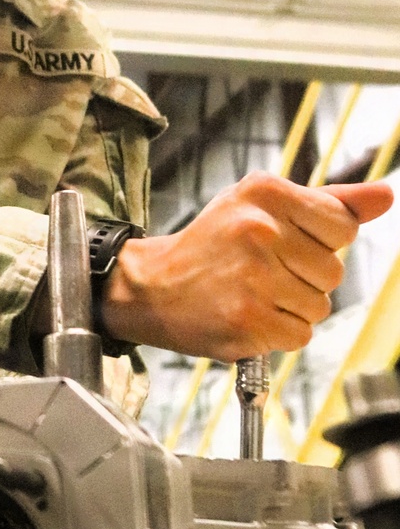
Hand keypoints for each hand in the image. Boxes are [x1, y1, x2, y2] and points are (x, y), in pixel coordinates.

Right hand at [100, 172, 393, 360]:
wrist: (151, 287)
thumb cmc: (210, 245)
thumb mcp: (260, 206)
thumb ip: (328, 202)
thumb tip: (385, 196)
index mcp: (265, 193)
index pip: (342, 226)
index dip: (322, 244)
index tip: (288, 245)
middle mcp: (259, 231)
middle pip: (333, 272)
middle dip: (306, 279)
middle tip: (262, 273)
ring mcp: (254, 278)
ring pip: (319, 307)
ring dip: (293, 308)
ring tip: (253, 295)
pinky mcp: (248, 321)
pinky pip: (299, 335)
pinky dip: (278, 334)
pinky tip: (248, 316)